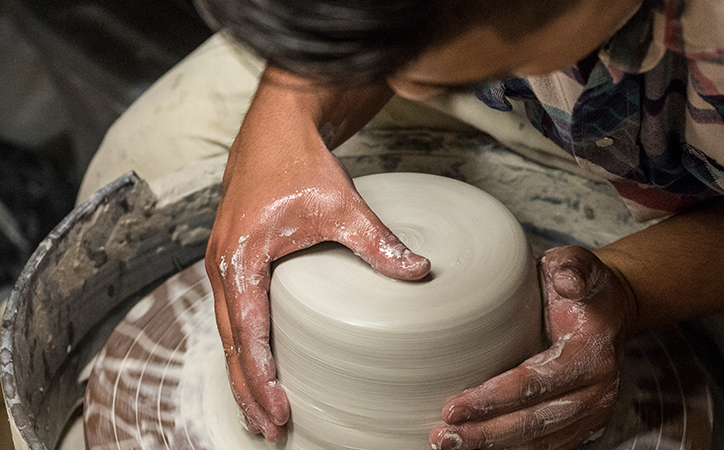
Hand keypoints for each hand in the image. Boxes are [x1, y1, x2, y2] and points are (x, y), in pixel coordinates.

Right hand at [205, 133, 429, 440]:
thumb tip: (420, 272)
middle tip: (269, 430)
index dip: (263, 381)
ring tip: (261, 412)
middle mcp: (222, 265)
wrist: (277, 124)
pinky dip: (242, 345)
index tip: (280, 414)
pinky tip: (259, 363)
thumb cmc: (300, 162)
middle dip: (248, 391)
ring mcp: (222, 261)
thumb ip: (378, 243)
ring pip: (227, 332)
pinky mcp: (232, 256)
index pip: (249, 336)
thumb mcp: (342, 205)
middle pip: (230, 345)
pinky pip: (232, 313)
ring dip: (242, 373)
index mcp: (241, 259)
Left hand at [429, 246, 632, 449]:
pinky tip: (479, 447)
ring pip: (540, 441)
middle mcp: (598, 390)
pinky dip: (513, 449)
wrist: (610, 309)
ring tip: (451, 444)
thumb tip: (566, 280)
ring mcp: (594, 412)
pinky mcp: (584, 424)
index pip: (537, 382)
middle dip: (486, 433)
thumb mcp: (578, 263)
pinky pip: (547, 445)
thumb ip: (572, 267)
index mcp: (592, 352)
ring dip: (494, 446)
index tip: (453, 407)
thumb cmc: (584, 286)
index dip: (494, 398)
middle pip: (535, 421)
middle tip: (442, 437)